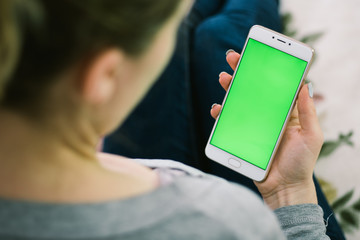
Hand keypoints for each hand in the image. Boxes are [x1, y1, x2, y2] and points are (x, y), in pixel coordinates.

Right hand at [211, 50, 323, 208]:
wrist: (284, 188)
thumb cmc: (301, 163)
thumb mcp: (312, 135)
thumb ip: (308, 112)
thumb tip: (306, 85)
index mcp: (284, 112)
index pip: (273, 85)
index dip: (265, 69)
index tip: (257, 54)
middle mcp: (267, 115)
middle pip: (252, 89)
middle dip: (242, 72)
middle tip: (233, 58)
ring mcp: (252, 125)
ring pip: (238, 102)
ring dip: (229, 88)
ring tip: (223, 78)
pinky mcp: (240, 136)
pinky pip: (228, 122)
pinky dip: (220, 114)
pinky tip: (217, 109)